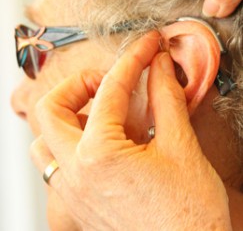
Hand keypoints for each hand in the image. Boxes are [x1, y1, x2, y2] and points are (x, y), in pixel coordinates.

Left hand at [31, 32, 231, 229]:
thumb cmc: (189, 215)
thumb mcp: (181, 146)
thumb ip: (165, 99)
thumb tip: (158, 67)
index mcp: (98, 154)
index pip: (111, 89)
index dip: (133, 59)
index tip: (146, 47)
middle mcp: (74, 173)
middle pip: (50, 109)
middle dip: (78, 85)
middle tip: (106, 82)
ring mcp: (71, 191)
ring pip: (45, 140)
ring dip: (67, 117)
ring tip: (99, 112)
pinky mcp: (78, 204)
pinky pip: (55, 164)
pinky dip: (71, 143)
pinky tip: (102, 142)